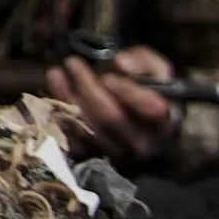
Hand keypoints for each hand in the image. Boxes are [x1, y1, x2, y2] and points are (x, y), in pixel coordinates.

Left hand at [41, 45, 180, 160]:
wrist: (143, 123)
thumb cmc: (150, 91)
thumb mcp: (155, 69)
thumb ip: (143, 61)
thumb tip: (122, 64)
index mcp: (165, 121)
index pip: (151, 109)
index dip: (128, 92)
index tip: (108, 77)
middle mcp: (144, 143)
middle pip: (111, 116)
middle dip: (89, 87)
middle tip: (73, 63)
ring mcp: (118, 153)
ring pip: (89, 127)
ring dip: (68, 98)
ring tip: (56, 73)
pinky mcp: (97, 157)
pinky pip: (73, 140)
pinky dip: (59, 117)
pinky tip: (54, 96)